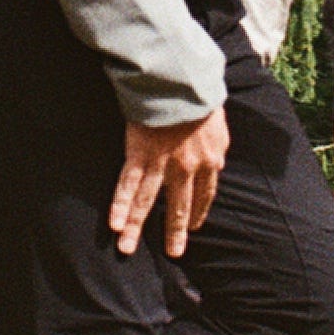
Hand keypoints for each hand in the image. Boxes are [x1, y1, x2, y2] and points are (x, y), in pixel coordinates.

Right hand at [111, 105, 227, 257]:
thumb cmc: (201, 96)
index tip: (192, 226)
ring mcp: (162, 163)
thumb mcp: (219, 122)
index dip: (197, 211)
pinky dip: (120, 204)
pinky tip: (114, 224)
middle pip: (178, 205)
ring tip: (127, 249)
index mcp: (211, 160)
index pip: (205, 194)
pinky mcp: (139, 154)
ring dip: (137, 227)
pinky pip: (128, 184)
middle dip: (174, 231)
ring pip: (148, 201)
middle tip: (173, 253)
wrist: (182, 81)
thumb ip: (216, 144)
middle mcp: (187, 168)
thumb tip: (215, 156)